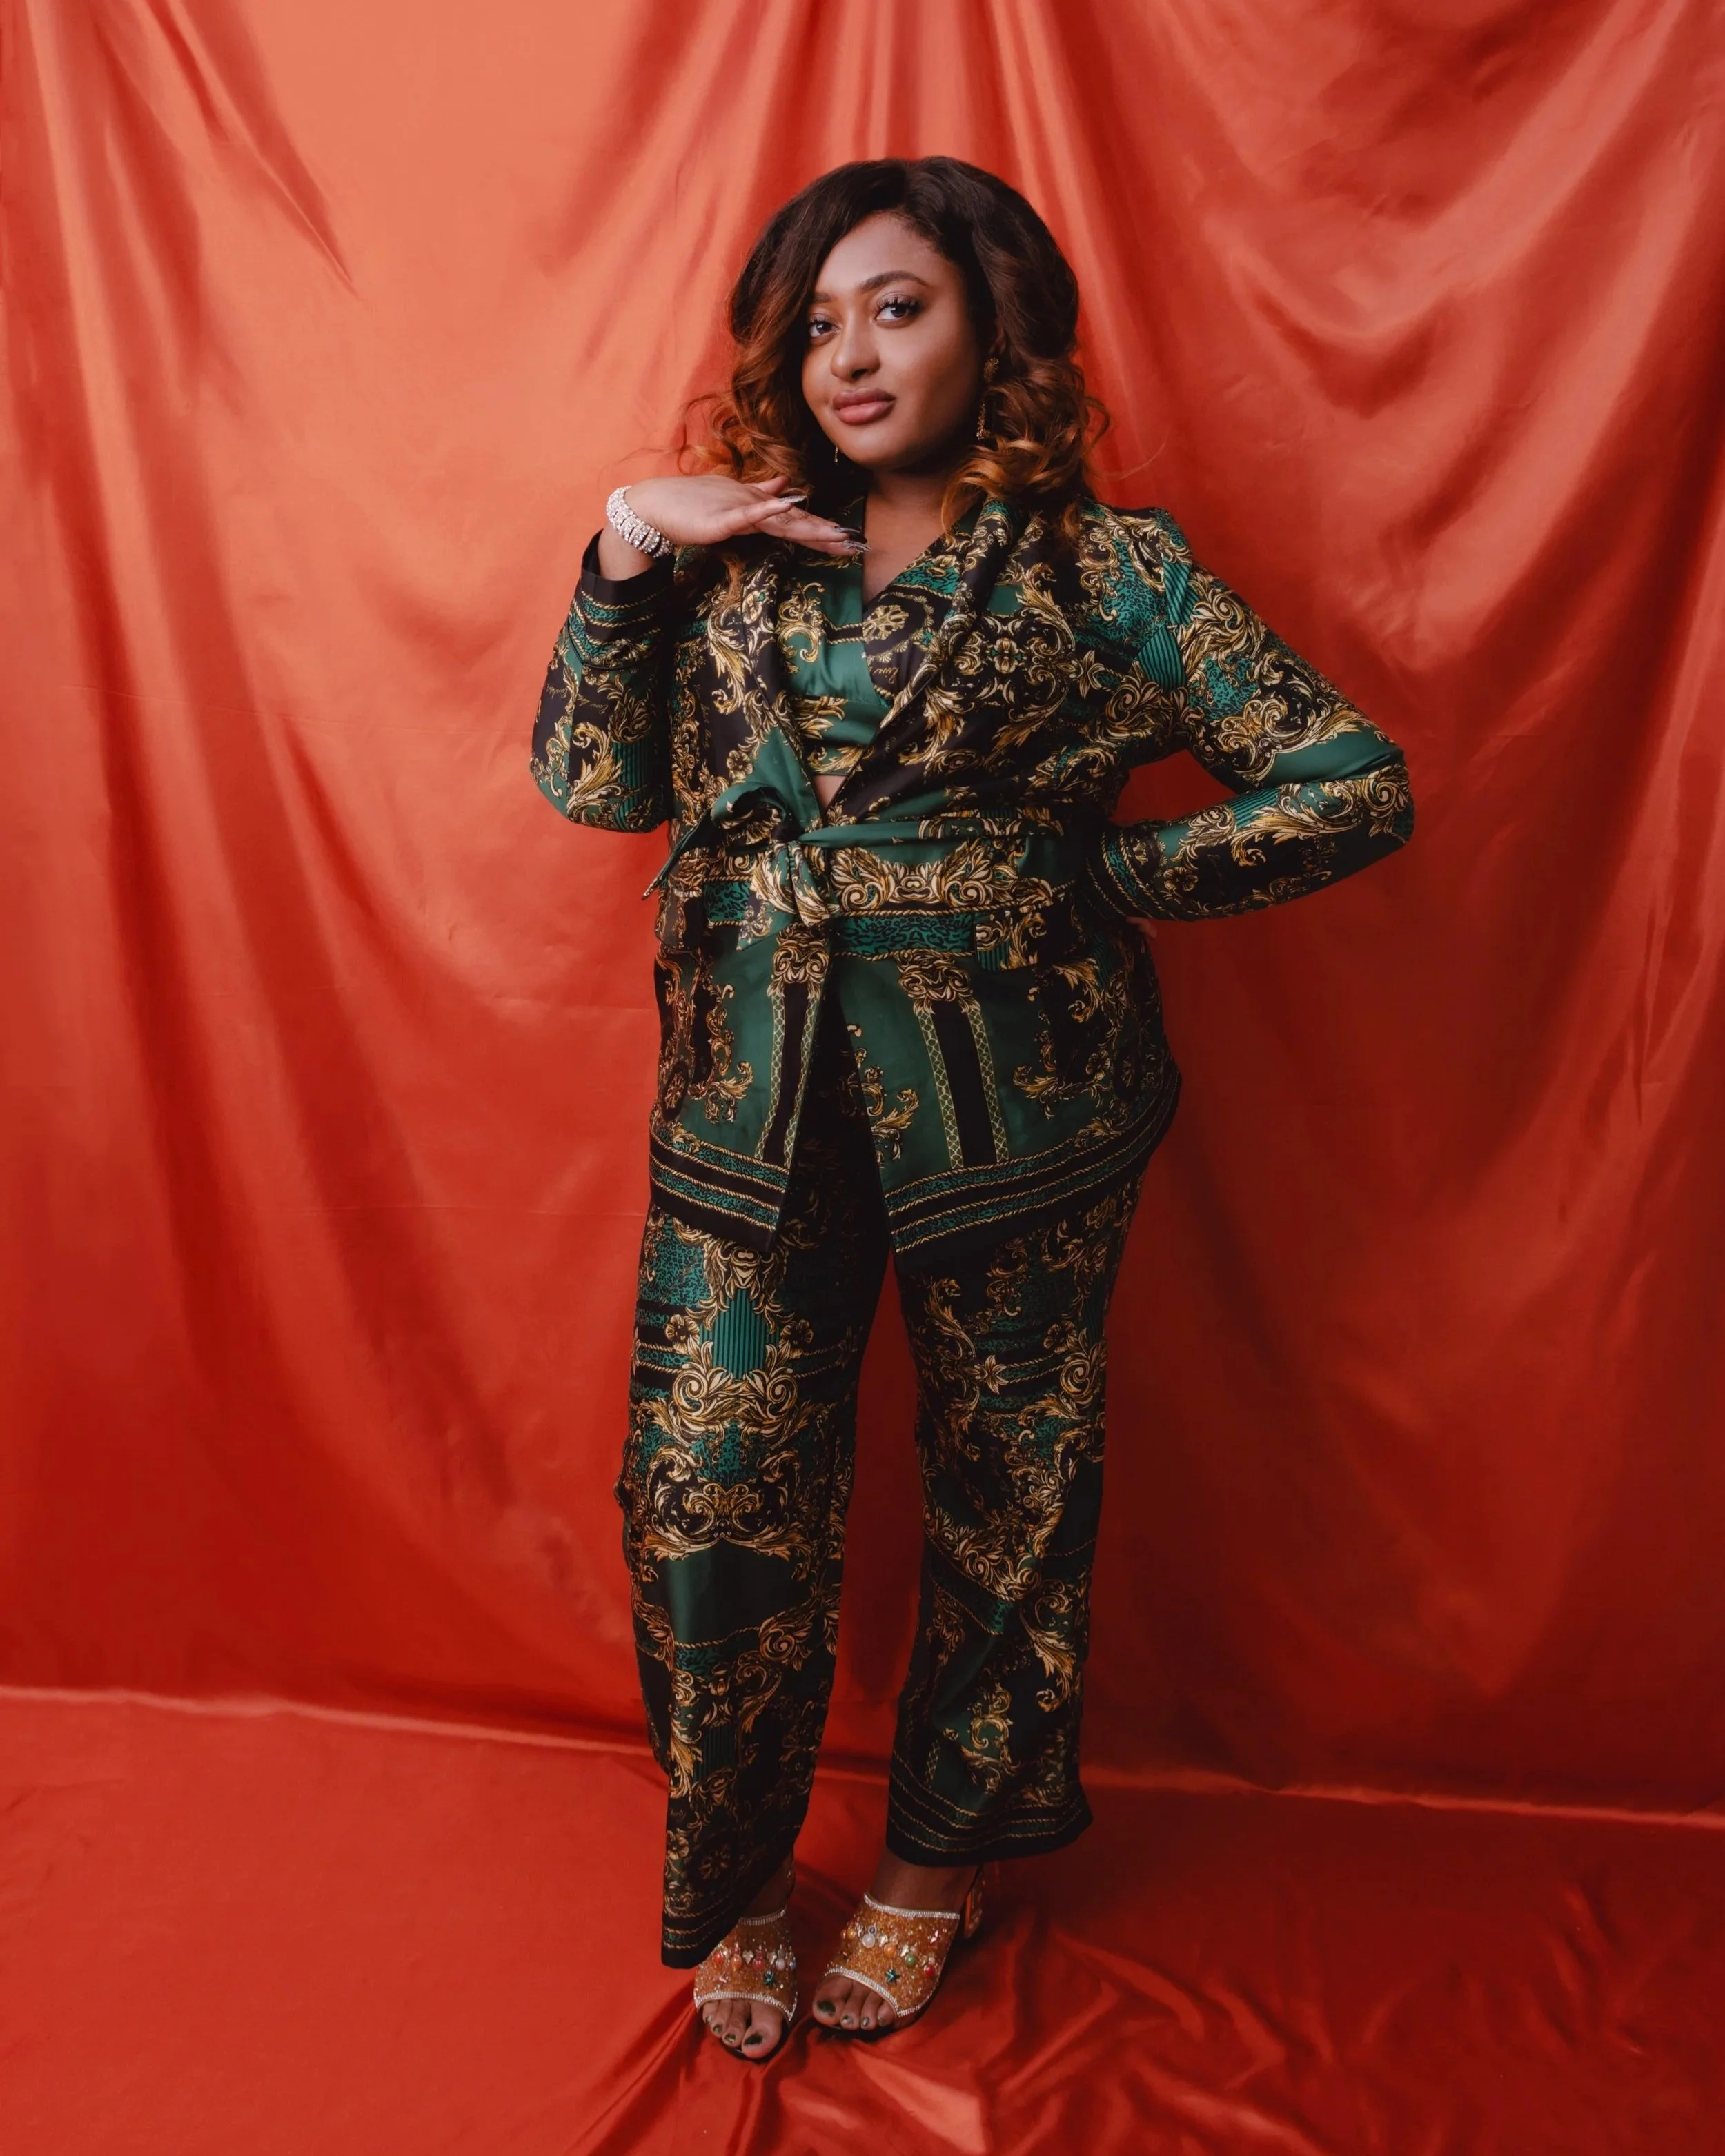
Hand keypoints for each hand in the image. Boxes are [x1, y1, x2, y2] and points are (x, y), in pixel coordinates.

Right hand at [616, 474, 863, 558]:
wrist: (658, 505)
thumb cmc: (692, 505)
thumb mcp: (733, 502)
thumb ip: (761, 496)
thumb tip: (788, 489)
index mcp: (758, 507)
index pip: (796, 520)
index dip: (823, 530)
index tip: (849, 541)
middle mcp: (755, 507)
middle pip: (797, 522)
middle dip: (826, 534)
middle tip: (855, 544)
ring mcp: (740, 511)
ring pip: (782, 519)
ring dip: (809, 525)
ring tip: (836, 533)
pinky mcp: (724, 517)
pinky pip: (750, 514)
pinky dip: (770, 509)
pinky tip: (789, 505)